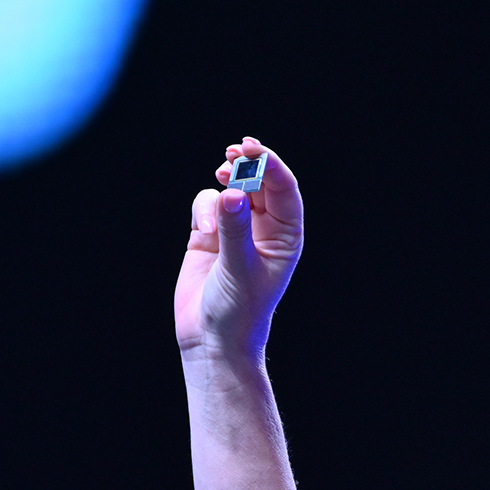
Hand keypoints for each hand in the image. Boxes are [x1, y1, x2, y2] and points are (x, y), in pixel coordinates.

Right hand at [174, 137, 303, 359]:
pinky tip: (203, 229)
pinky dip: (203, 207)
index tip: (251, 147)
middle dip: (246, 164)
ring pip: (231, 189)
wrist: (212, 341)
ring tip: (219, 181)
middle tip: (232, 153)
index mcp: (286, 236)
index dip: (270, 164)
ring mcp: (235, 231)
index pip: (284, 189)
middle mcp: (263, 230)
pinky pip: (206, 204)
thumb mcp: (240, 269)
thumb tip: (232, 193)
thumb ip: (235, 230)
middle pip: (259, 182)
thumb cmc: (239, 311)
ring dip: (224, 182)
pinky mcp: (207, 236)